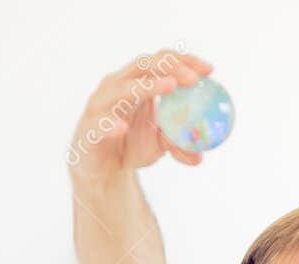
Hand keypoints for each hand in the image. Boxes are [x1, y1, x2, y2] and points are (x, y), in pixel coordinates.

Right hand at [70, 49, 212, 180]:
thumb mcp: (161, 144)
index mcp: (137, 83)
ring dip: (147, 86)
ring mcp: (101, 104)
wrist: (102, 168)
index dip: (184, 61)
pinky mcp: (90, 126)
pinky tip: (122, 128)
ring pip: (122, 89)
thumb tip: (201, 156)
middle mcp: (118, 86)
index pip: (161, 61)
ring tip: (171, 86)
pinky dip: (110, 124)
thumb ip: (181, 144)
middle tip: (194, 79)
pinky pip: (100, 123)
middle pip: (143, 66)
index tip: (209, 70)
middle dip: (170, 67)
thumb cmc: (132, 145)